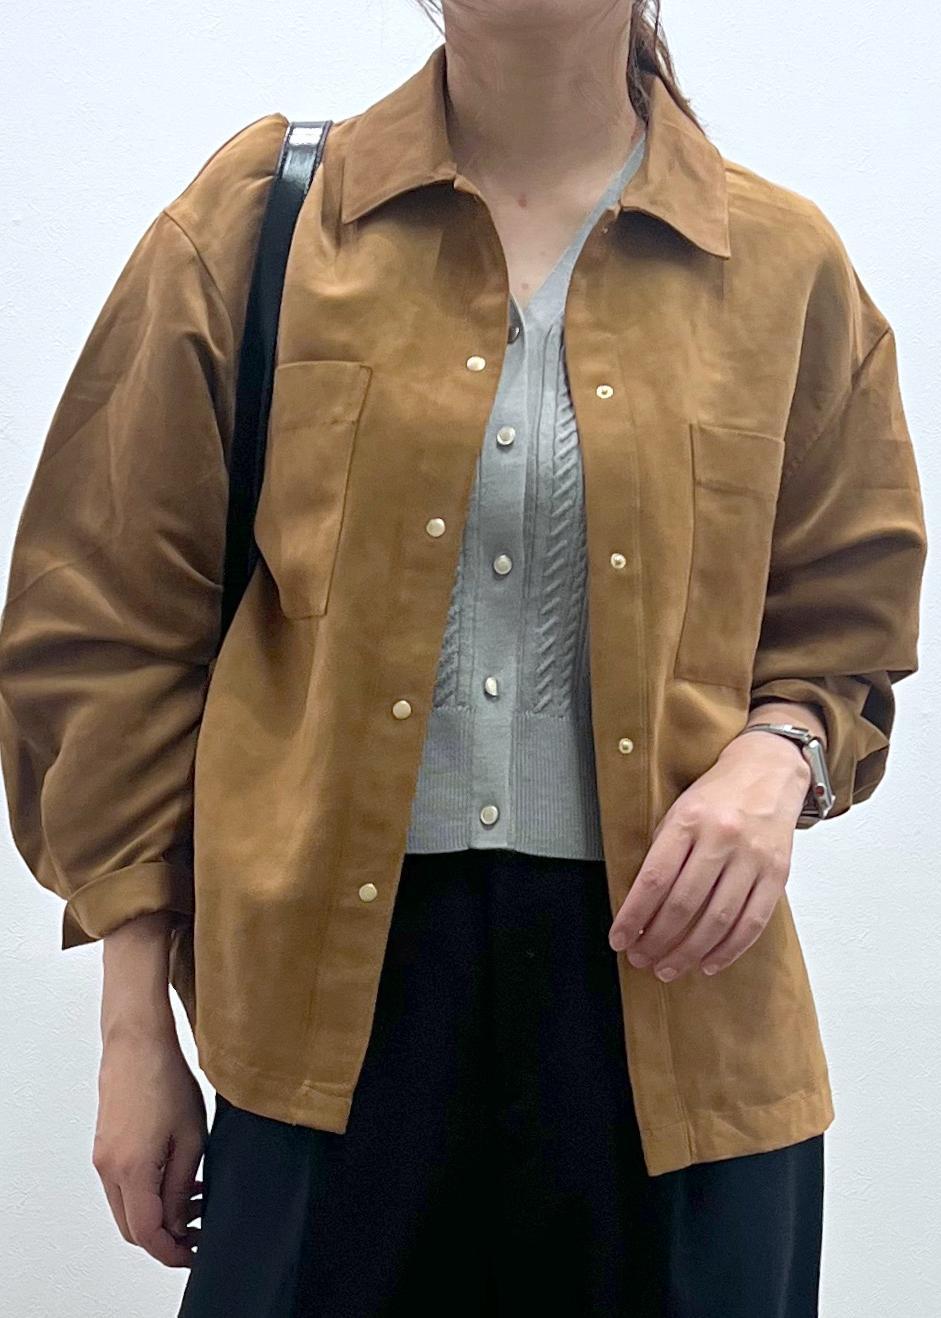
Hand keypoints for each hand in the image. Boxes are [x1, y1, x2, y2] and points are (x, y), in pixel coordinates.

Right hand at [92, 1021, 206, 1267]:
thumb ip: (182, 1185)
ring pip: (126, 1208)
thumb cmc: (167, 1079)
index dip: (172, 1251)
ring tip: (196, 1200)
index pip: (147, 1233)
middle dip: (165, 1237)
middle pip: (131, 1228)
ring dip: (157, 1214)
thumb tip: (179, 1221)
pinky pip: (123, 1186)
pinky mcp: (105, 1147)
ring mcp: (103, 1158)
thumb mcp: (191, 1136)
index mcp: (132, 1169)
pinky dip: (147, 1194)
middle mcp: (109, 1169)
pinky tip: (177, 1179)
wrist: (137, 1043)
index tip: (195, 1252)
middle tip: (199, 1230)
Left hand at [608, 730, 811, 980]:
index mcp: (688, 821)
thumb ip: (662, 854)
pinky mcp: (777, 874)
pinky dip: (728, 950)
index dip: (633, 916)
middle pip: (683, 904)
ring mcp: (752, 858)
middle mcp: (721, 839)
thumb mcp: (678, 811)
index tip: (619, 939)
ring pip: (717, 920)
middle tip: (641, 960)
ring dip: (688, 952)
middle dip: (657, 940)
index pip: (653, 879)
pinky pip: (752, 922)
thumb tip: (639, 908)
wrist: (768, 772)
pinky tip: (708, 963)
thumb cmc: (715, 797)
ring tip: (667, 969)